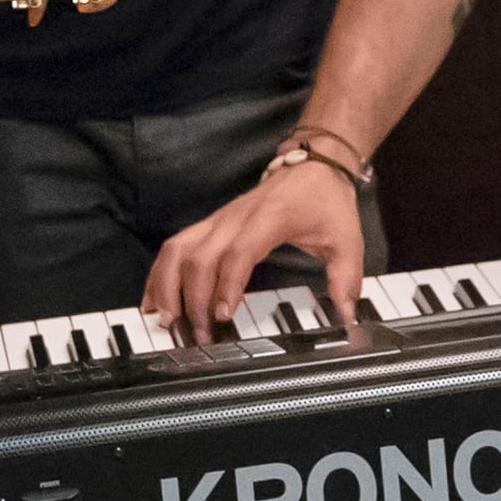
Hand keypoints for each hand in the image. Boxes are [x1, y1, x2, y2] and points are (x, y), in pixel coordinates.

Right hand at [145, 155, 367, 335]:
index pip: (239, 252)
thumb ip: (346, 279)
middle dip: (193, 299)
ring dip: (166, 286)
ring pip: (178, 249)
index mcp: (271, 218)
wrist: (314, 165)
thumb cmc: (326, 201)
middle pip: (200, 256)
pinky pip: (175, 247)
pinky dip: (160, 274)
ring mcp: (219, 219)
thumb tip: (347, 315)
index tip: (223, 316)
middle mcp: (237, 217)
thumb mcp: (347, 240)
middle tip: (200, 335)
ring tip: (165, 320)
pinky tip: (153, 299)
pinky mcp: (210, 225)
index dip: (227, 284)